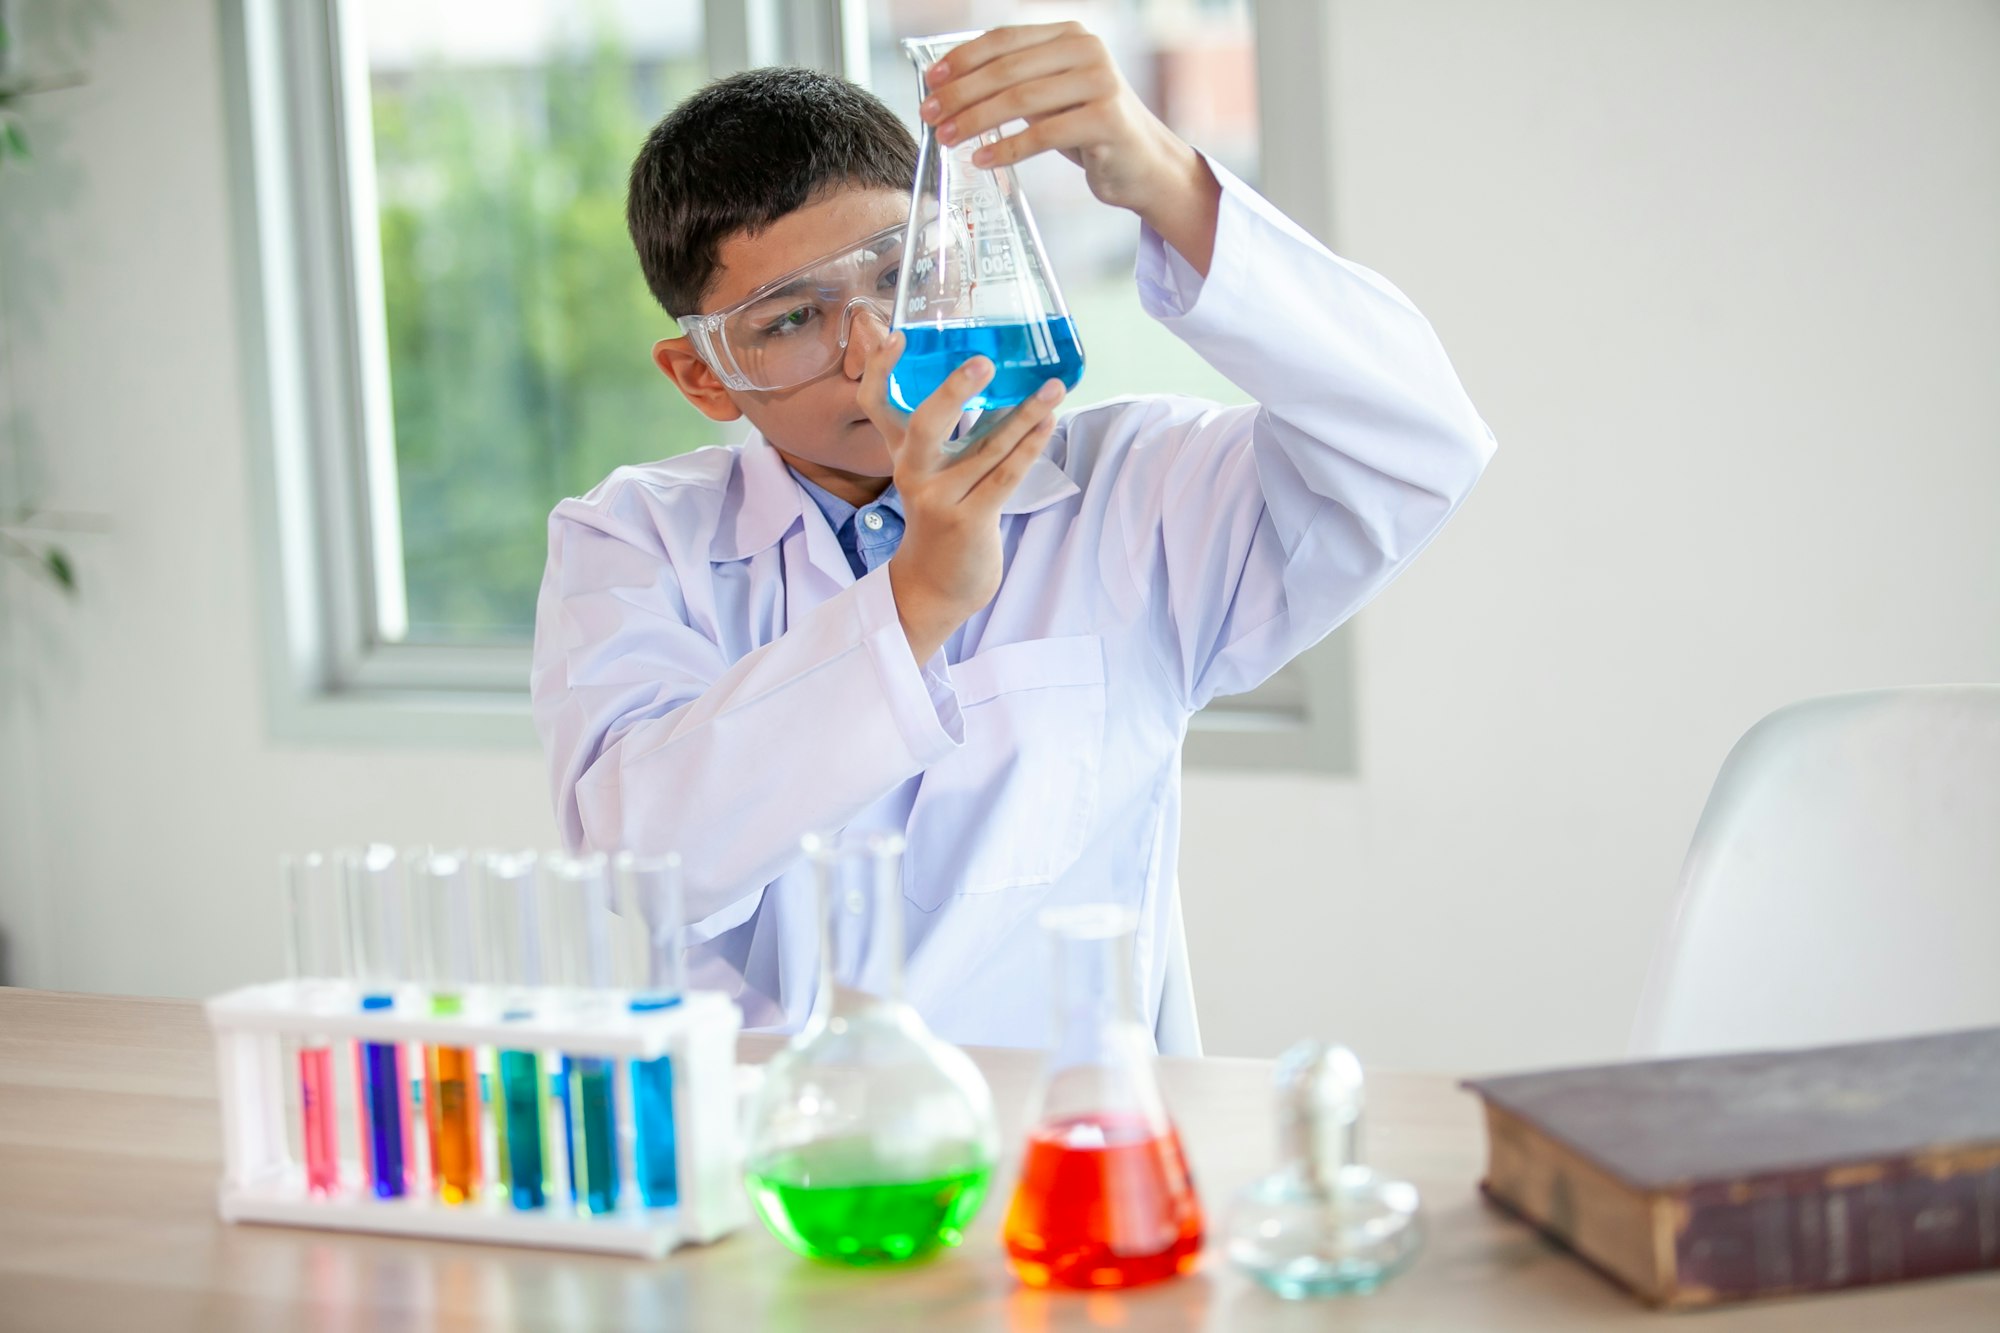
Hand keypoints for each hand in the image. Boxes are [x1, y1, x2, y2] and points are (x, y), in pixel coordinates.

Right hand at [858, 331, 1065, 661]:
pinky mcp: (968, 520)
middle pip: (924, 424)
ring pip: (985, 448)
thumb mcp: (936, 470)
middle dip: (955, 391)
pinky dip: (1030, 446)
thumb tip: (998, 381)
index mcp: (900, 452)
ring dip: (1024, 415)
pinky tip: (1048, 422)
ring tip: (1053, 387)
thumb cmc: (944, 514)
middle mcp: (913, 472)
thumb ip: (956, 430)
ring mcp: (939, 498)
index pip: (875, 404)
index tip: (896, 335)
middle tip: (985, 362)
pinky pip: (1005, 477)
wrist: (938, 583)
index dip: (880, 369)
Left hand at [918, 23, 1220, 271]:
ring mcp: (1100, 82)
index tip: (930, 81)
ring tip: (948, 139)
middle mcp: (1087, 50)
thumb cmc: (1092, 130)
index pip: (1004, 40)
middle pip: (1007, 70)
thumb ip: (1016, 82)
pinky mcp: (1107, 119)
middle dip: (960, 94)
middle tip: (930, 116)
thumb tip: (949, 88)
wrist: (1146, 164)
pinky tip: (982, 159)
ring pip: (1020, 100)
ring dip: (976, 121)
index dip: (962, 59)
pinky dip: (1006, 149)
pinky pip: (1043, 134)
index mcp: (1069, 35)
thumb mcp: (1053, 95)